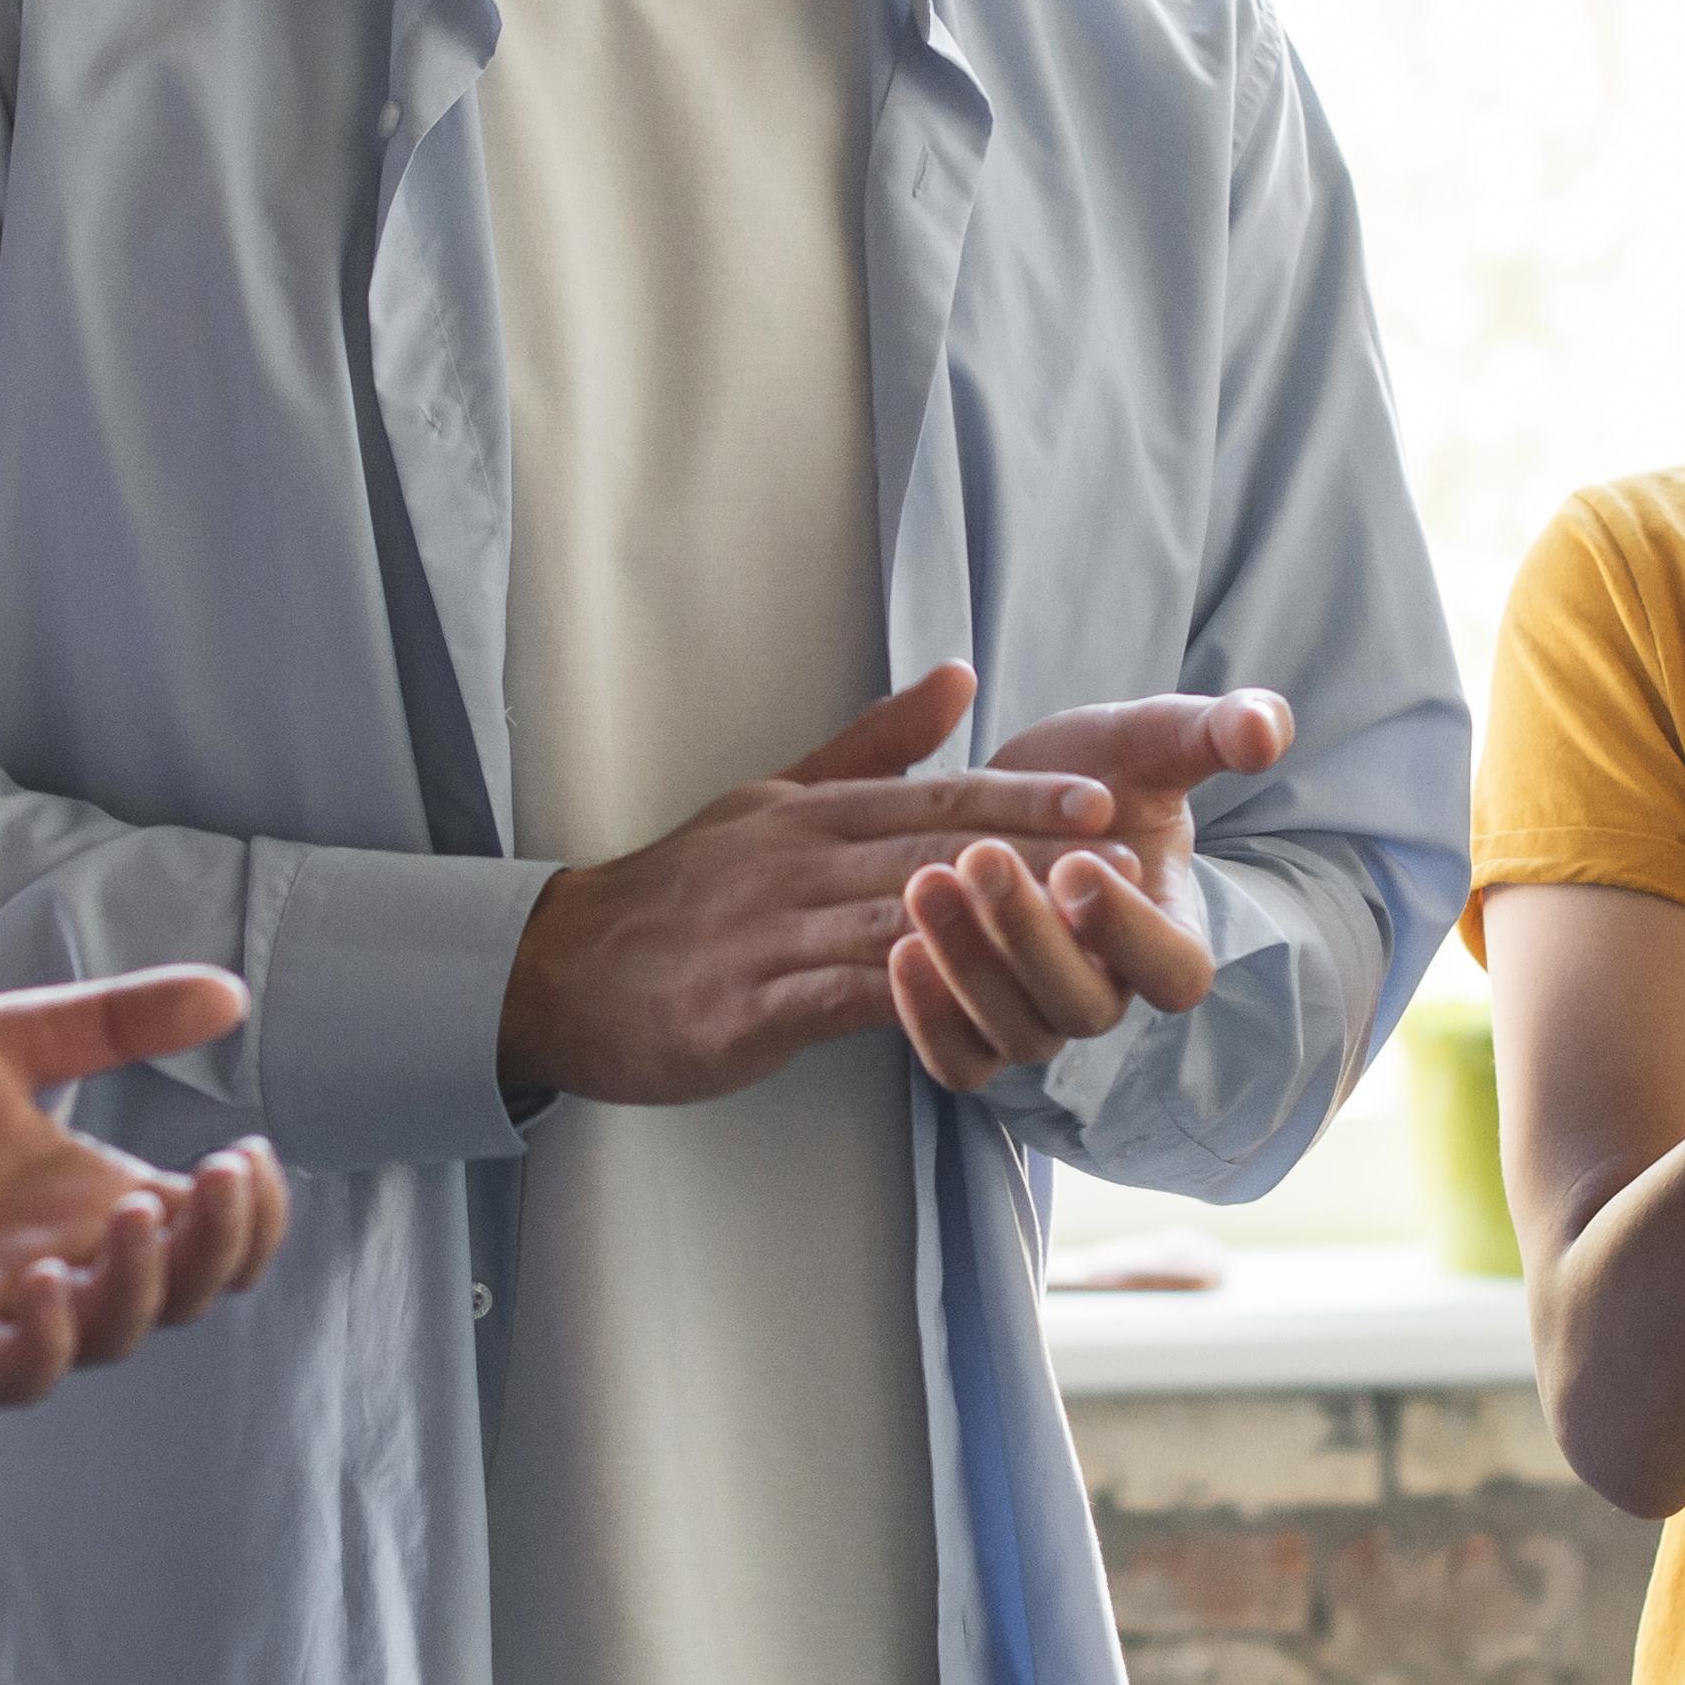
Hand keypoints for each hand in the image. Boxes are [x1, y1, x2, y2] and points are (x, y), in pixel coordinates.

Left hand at [0, 973, 293, 1404]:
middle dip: (220, 1244)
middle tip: (220, 1174)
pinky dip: (45, 1339)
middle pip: (183, 1293)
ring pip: (110, 1336)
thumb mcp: (7, 1038)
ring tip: (137, 1210)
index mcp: (87, 1198)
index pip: (210, 1237)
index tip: (249, 1152)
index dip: (251, 1217)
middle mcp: (57, 1259)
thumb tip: (234, 998)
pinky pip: (13, 1375)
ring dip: (144, 1283)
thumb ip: (116, 1022)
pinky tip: (44, 1274)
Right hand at [497, 665, 1121, 1107]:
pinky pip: (841, 999)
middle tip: (1124, 862)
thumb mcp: (773, 798)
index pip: (934, 795)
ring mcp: (770, 933)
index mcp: (810, 812)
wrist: (561, 970)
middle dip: (1033, 857)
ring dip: (989, 928)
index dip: (1022, 797)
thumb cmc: (682, 892)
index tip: (1107, 800)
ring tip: (1072, 934)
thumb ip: (873, 746)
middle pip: (931, 854)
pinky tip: (969, 1006)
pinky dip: (907, 998)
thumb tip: (959, 678)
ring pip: (897, 923)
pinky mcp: (746, 1005)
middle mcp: (795, 862)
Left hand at [886, 687, 1294, 1093]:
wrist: (1019, 797)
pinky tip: (897, 949)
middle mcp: (1106, 990)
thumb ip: (1217, 731)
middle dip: (1030, 937)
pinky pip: (959, 1062)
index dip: (1130, 931)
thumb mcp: (1157, 740)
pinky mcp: (975, 1024)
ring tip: (922, 885)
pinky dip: (927, 1021)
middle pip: (1083, 1007)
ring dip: (968, 968)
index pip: (1175, 973)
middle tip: (980, 857)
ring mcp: (1039, 1015)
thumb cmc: (1101, 772)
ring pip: (1016, 1035)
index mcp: (1166, 933)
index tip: (1080, 862)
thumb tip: (1267, 730)